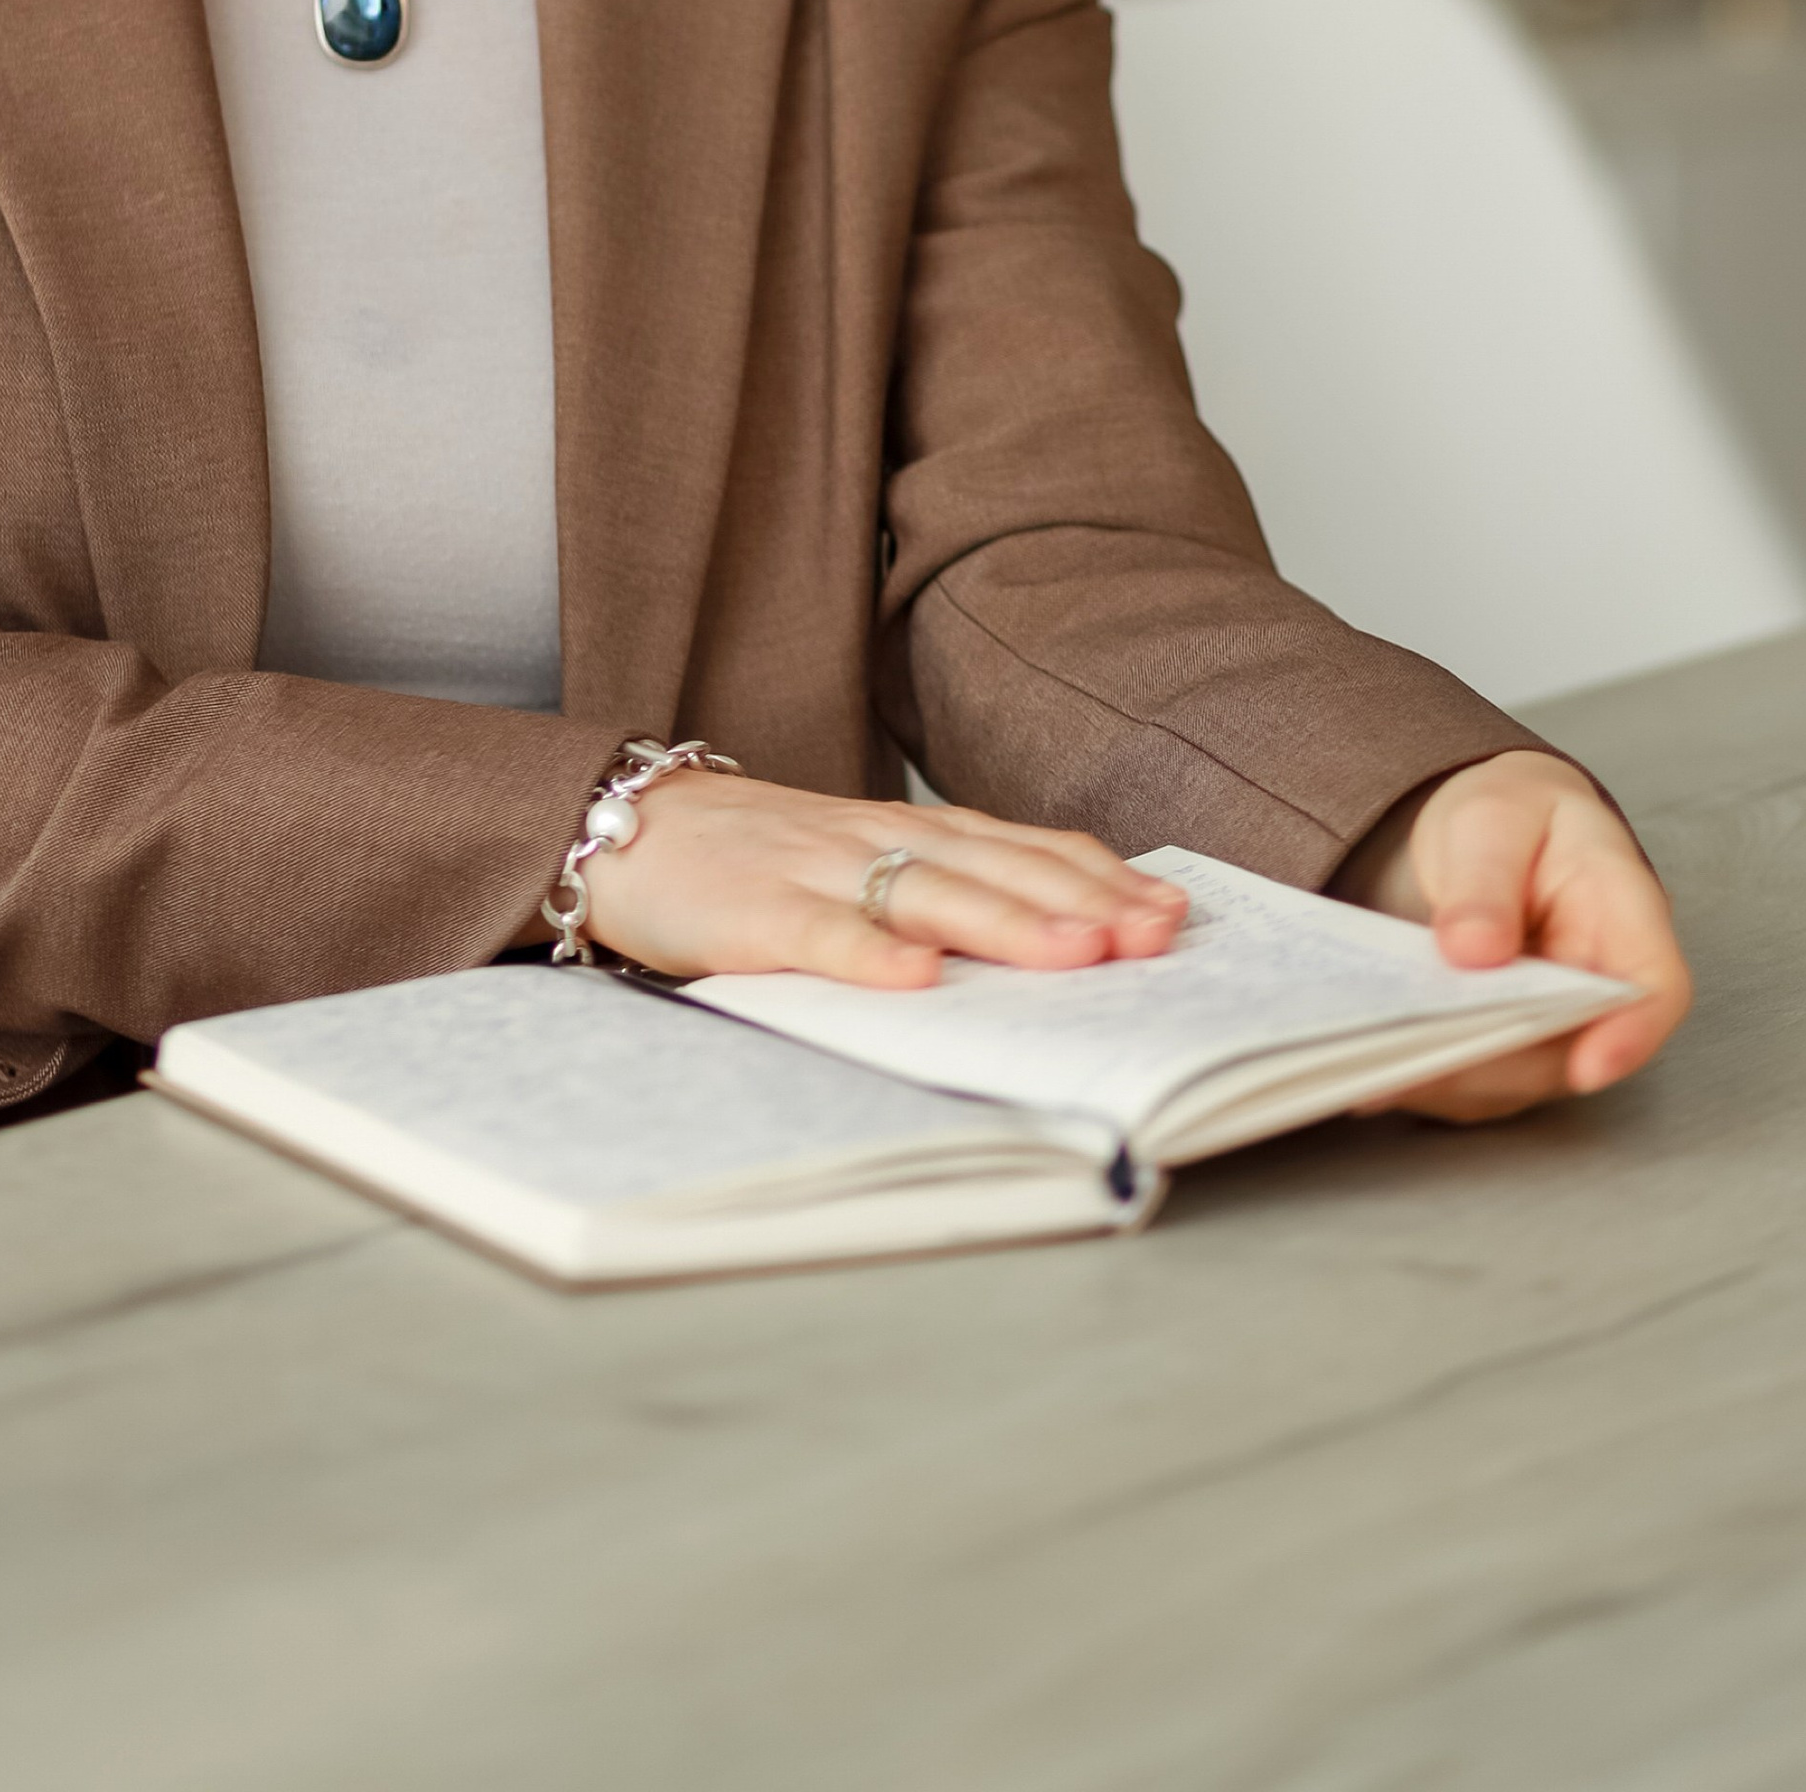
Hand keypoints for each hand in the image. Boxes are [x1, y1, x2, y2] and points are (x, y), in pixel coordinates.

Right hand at [579, 771, 1188, 987]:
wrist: (632, 825)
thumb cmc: (762, 857)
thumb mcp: (862, 859)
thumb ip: (945, 887)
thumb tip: (1057, 941)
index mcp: (910, 832)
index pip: (1026, 847)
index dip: (1101, 879)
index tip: (1173, 914)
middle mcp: (879, 841)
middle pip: (998, 868)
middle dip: (1084, 903)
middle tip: (1156, 937)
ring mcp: (819, 871)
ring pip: (929, 895)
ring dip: (1009, 924)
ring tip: (1077, 952)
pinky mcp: (757, 913)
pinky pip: (822, 936)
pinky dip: (871, 957)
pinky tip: (918, 980)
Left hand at [1336, 750, 1690, 1119]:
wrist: (1490, 832)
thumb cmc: (1512, 817)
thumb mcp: (1493, 818)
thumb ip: (1486, 880)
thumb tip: (1472, 950)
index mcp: (1623, 910)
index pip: (1654, 987)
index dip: (1630, 1036)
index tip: (1588, 1067)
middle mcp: (1599, 983)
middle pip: (1573, 1048)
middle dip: (1499, 1063)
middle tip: (1424, 1056)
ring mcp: (1557, 1024)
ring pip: (1517, 1077)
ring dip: (1453, 1079)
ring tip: (1380, 1070)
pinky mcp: (1510, 1046)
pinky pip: (1476, 1077)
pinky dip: (1427, 1075)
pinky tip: (1372, 1066)